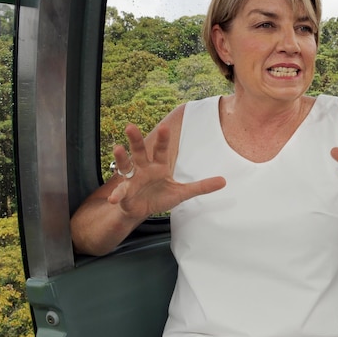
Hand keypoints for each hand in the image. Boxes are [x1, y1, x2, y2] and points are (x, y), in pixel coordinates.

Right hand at [107, 123, 225, 217]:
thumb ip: (201, 186)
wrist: (142, 210)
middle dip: (135, 139)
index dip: (162, 139)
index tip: (165, 127)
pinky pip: (120, 192)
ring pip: (126, 165)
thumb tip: (223, 181)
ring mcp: (132, 179)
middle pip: (139, 150)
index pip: (161, 149)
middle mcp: (143, 168)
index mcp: (158, 166)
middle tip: (130, 126)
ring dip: (121, 158)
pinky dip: (117, 194)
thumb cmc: (160, 197)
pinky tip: (114, 198)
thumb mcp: (182, 193)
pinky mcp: (124, 193)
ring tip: (117, 149)